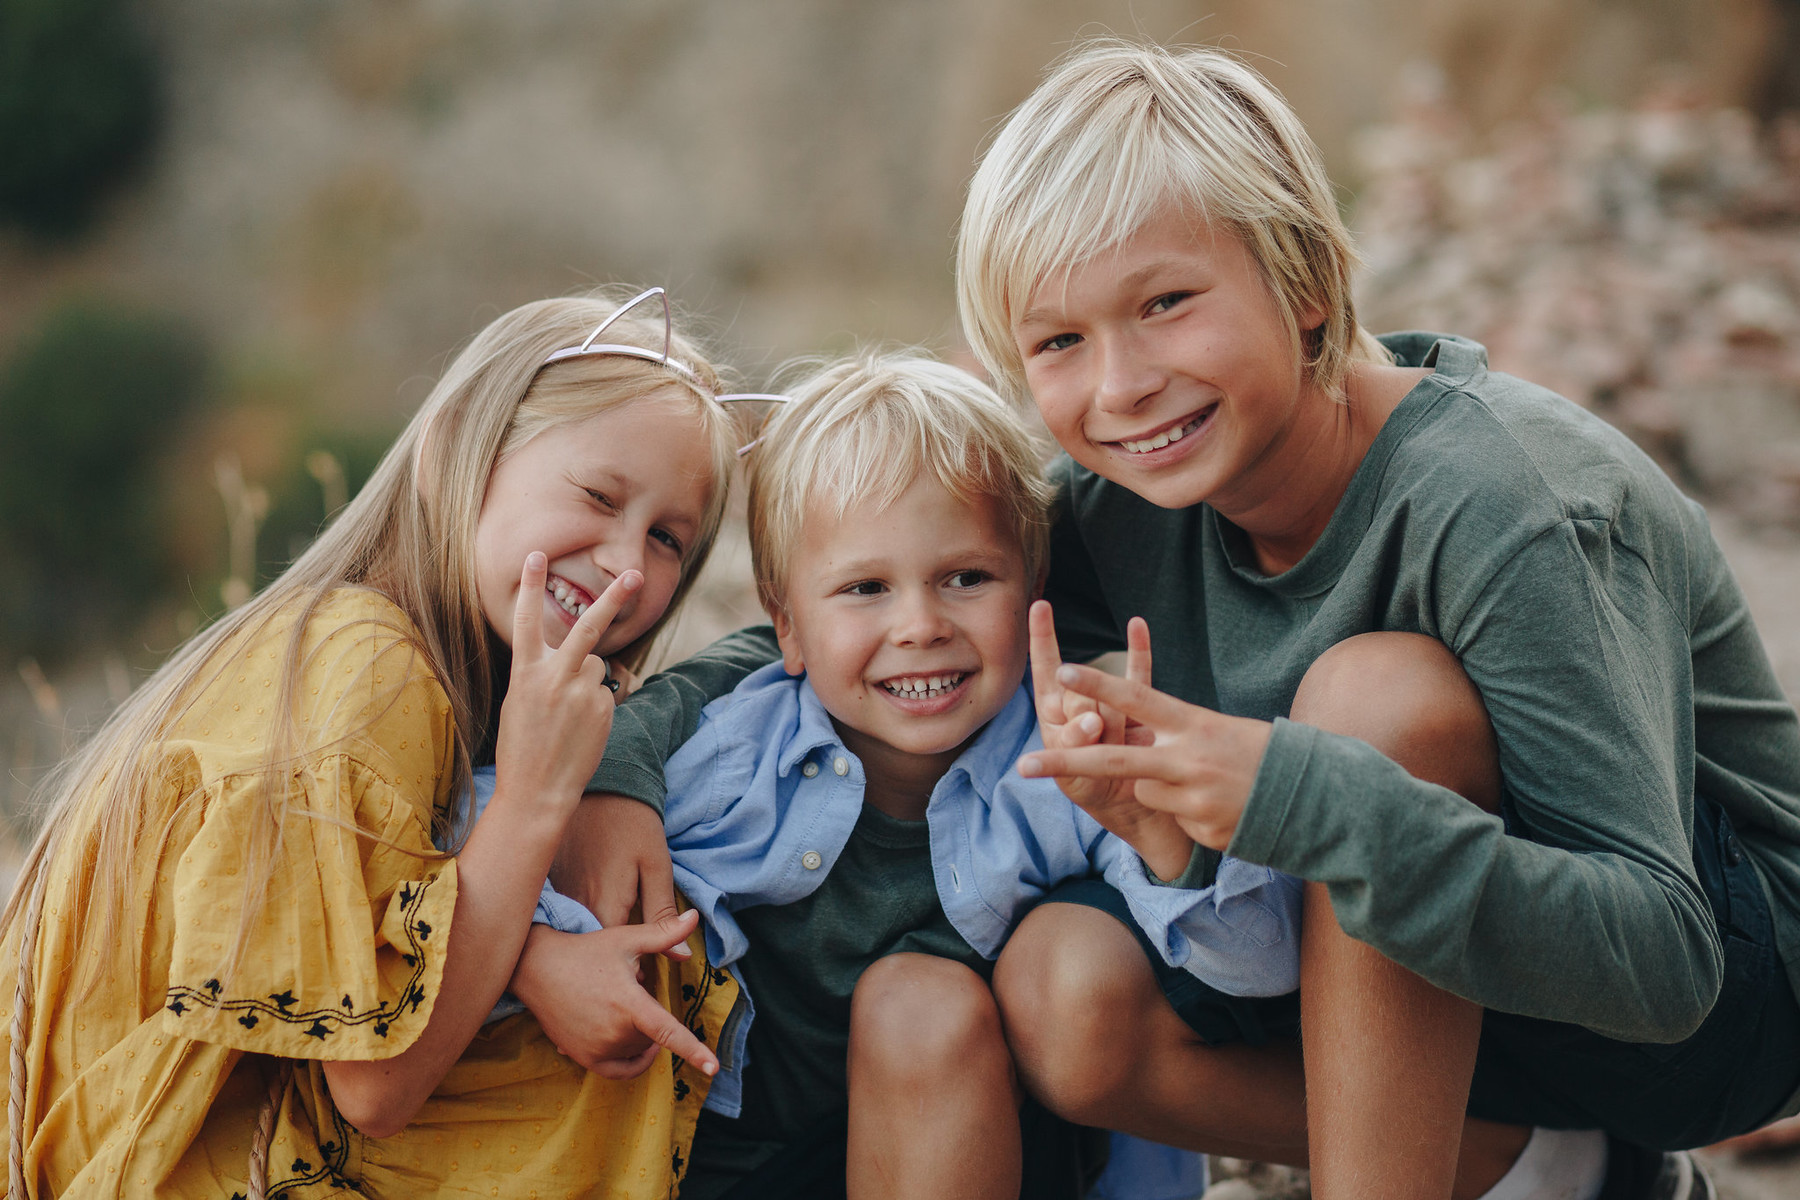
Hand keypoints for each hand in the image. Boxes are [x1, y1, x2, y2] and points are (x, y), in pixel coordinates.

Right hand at [495, 552, 641, 814]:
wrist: (537, 791)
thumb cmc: (523, 746)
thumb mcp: (520, 701)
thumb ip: (544, 673)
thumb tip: (583, 658)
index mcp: (524, 673)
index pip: (526, 620)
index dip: (529, 585)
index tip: (536, 555)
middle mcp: (554, 677)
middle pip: (588, 627)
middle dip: (614, 598)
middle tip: (635, 575)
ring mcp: (581, 693)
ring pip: (596, 666)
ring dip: (586, 682)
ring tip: (567, 716)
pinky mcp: (603, 708)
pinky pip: (603, 692)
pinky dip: (595, 705)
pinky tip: (580, 729)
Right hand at [510, 911, 718, 1078]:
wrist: (537, 968)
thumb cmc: (586, 950)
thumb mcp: (627, 938)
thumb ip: (664, 933)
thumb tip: (695, 916)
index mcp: (628, 1003)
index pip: (667, 1032)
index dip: (694, 1051)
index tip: (714, 1068)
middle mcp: (612, 1032)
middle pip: (653, 1036)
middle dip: (649, 1016)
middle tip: (628, 990)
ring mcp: (595, 1048)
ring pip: (637, 1050)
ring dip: (638, 1034)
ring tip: (617, 1006)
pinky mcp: (582, 1057)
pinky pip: (619, 1070)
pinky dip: (632, 1062)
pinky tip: (635, 1047)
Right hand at [551, 793, 686, 957]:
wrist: (603, 786)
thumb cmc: (635, 825)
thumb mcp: (657, 867)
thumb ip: (664, 915)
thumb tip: (680, 956)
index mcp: (605, 905)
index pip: (612, 960)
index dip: (628, 970)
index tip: (640, 968)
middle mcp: (574, 904)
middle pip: (587, 951)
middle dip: (606, 961)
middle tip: (623, 958)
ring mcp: (556, 892)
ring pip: (569, 934)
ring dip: (585, 944)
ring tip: (600, 946)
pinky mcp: (545, 881)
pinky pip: (555, 915)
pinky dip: (568, 923)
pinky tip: (579, 923)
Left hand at [1020, 608, 1273, 851]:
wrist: (1310, 797)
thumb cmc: (1257, 753)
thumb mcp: (1216, 728)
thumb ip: (1174, 732)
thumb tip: (1134, 738)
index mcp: (1193, 723)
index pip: (1138, 698)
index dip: (1099, 683)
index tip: (1062, 669)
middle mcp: (1189, 758)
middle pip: (1116, 758)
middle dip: (1065, 762)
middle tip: (1022, 766)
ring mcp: (1194, 795)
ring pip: (1143, 790)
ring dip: (1157, 788)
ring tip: (1200, 784)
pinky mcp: (1200, 827)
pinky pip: (1171, 816)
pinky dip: (1185, 812)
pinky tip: (1218, 808)